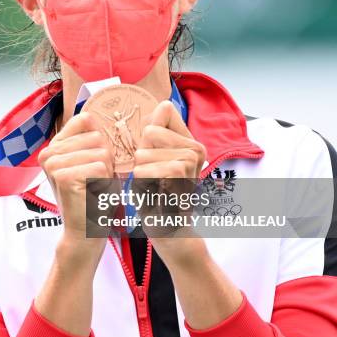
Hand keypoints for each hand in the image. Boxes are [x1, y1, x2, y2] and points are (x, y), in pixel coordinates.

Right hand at [38, 111, 114, 259]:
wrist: (86, 230)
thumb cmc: (94, 195)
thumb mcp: (93, 161)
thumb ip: (92, 138)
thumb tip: (94, 114)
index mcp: (55, 145)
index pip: (86, 120)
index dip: (102, 140)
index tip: (97, 162)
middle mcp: (49, 151)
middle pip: (98, 137)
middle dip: (106, 160)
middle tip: (95, 181)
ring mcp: (53, 163)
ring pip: (101, 152)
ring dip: (107, 172)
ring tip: (94, 187)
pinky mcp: (62, 175)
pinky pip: (100, 166)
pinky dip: (104, 182)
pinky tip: (93, 194)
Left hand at [132, 100, 206, 265]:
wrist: (170, 233)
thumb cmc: (158, 197)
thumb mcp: (154, 160)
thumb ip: (157, 132)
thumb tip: (163, 104)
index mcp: (192, 142)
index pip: (163, 111)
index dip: (148, 134)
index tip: (155, 159)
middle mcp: (196, 149)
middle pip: (148, 131)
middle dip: (141, 157)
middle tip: (153, 179)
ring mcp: (190, 162)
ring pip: (144, 151)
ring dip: (139, 172)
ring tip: (153, 187)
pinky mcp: (180, 177)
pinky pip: (144, 169)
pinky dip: (140, 184)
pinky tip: (153, 194)